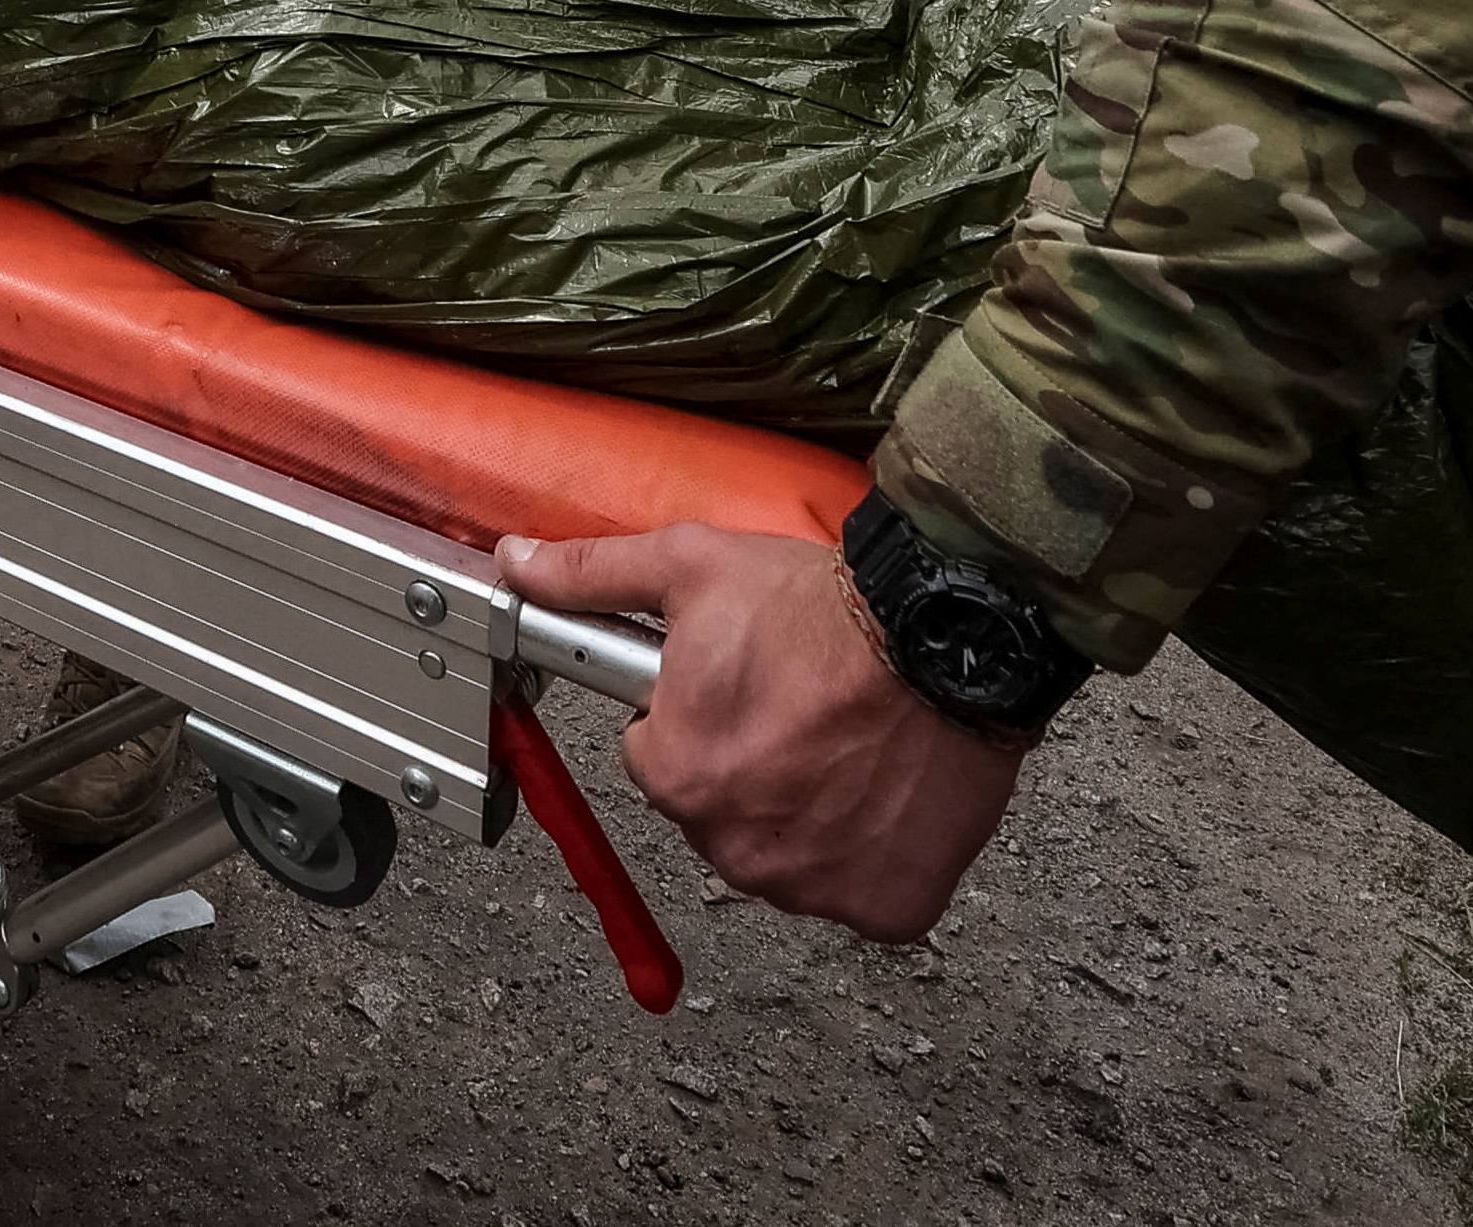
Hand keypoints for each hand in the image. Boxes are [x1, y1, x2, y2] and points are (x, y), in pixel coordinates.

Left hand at [501, 522, 1023, 944]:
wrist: (953, 637)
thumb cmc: (824, 609)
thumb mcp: (690, 567)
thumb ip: (592, 575)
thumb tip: (520, 565)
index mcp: (677, 776)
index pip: (656, 760)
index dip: (693, 716)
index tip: (738, 687)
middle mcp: (737, 847)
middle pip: (718, 812)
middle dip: (748, 767)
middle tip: (797, 709)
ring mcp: (815, 887)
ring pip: (785, 854)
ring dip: (806, 812)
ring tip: (845, 742)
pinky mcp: (888, 907)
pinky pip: (860, 893)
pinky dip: (872, 855)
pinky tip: (885, 793)